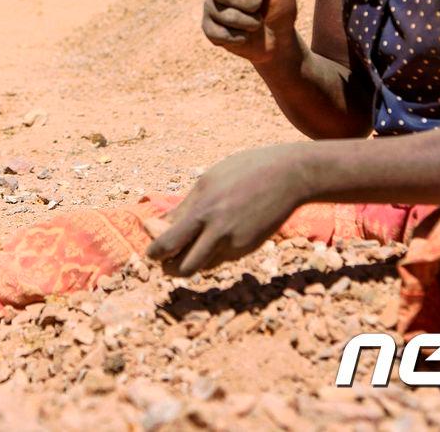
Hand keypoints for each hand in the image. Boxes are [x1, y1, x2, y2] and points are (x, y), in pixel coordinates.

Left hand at [147, 145, 308, 276]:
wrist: (289, 176)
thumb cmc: (244, 171)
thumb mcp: (208, 181)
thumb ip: (186, 206)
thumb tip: (161, 225)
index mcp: (203, 209)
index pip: (167, 243)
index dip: (154, 251)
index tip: (151, 250)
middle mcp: (218, 231)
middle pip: (182, 268)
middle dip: (168, 268)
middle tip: (163, 261)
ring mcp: (235, 243)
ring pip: (202, 267)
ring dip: (190, 263)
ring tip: (185, 250)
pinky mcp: (248, 249)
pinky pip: (221, 259)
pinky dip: (211, 254)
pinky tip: (214, 238)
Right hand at [202, 0, 297, 64]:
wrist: (280, 41)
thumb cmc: (282, 7)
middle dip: (247, 2)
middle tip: (260, 6)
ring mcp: (211, 8)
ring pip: (222, 13)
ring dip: (248, 21)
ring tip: (256, 23)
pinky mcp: (210, 30)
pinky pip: (218, 32)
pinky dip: (239, 36)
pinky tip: (245, 36)